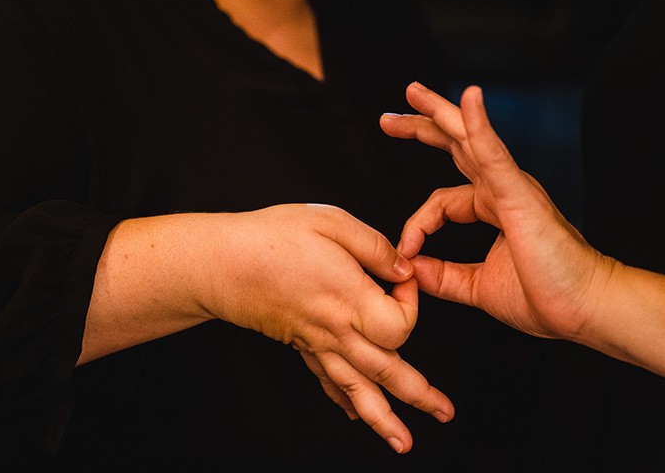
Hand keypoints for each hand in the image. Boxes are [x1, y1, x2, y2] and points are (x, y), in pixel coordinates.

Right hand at [84, 203, 453, 453]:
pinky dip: (343, 401)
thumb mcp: (331, 222)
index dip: (412, 304)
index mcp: (349, 298)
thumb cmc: (272, 238)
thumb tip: (402, 267)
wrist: (220, 262)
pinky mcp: (299, 344)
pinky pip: (325, 380)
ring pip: (356, 389)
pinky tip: (353, 414)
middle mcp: (336, 329)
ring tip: (403, 442)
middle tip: (444, 412)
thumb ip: (374, 246)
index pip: (400, 324)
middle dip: (419, 394)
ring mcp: (316, 342)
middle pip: (387, 370)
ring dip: (383, 418)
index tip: (403, 278)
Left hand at [379, 83, 607, 340]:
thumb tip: (411, 267)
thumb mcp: (478, 286)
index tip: (404, 249)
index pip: (440, 201)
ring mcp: (511, 186)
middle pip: (454, 147)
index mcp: (493, 208)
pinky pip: (493, 152)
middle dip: (421, 128)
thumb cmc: (545, 297)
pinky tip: (468, 98)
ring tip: (412, 92)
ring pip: (469, 137)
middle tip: (388, 119)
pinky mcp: (519, 192)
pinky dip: (479, 124)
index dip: (417, 224)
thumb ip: (444, 276)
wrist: (583, 309)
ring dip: (440, 111)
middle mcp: (501, 189)